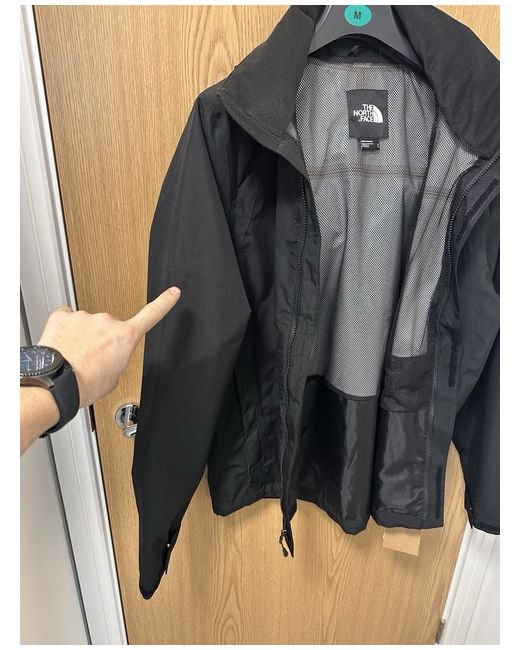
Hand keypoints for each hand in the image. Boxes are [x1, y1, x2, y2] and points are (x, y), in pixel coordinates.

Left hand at [37, 287, 180, 407]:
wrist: (58, 384)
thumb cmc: (86, 384)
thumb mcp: (114, 378)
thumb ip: (117, 360)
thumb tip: (109, 355)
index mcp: (125, 337)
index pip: (152, 315)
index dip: (164, 302)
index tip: (173, 292)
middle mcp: (107, 322)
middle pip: (109, 327)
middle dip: (101, 340)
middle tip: (91, 359)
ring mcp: (85, 317)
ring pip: (86, 325)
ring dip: (81, 338)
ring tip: (74, 357)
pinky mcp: (63, 316)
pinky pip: (66, 319)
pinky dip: (64, 331)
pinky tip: (62, 345)